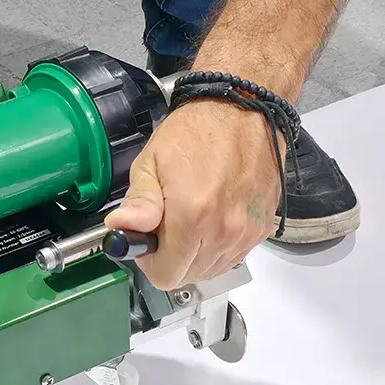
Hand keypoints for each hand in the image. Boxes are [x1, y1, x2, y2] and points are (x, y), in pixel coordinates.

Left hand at [104, 100, 283, 289]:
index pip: (167, 275)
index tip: (148, 242)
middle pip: (189, 276)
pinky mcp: (262, 227)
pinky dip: (218, 246)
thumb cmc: (196, 130)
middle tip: (166, 227)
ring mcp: (247, 231)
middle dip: (171, 259)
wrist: (243, 108)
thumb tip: (121, 227)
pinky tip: (210, 218)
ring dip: (195, 254)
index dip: (150, 262)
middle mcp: (224, 230)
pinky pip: (234, 255)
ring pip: (212, 269)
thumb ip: (138, 203)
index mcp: (192, 216)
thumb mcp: (151, 162)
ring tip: (189, 218)